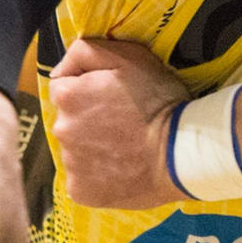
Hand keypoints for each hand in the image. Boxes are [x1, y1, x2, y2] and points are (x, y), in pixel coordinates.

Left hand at [49, 36, 186, 209]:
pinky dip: (99, 175)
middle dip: (89, 120)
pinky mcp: (81, 191)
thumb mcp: (130, 57)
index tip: (114, 98)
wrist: (180, 153)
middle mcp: (61, 130)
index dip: (89, 90)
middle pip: (70, 121)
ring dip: (95, 147)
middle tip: (124, 124)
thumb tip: (61, 67)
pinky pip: (84, 179)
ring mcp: (70, 164)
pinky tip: (122, 170)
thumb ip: (87, 51)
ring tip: (127, 148)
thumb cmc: (159, 101)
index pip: (65, 88)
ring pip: (78, 150)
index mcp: (68, 97)